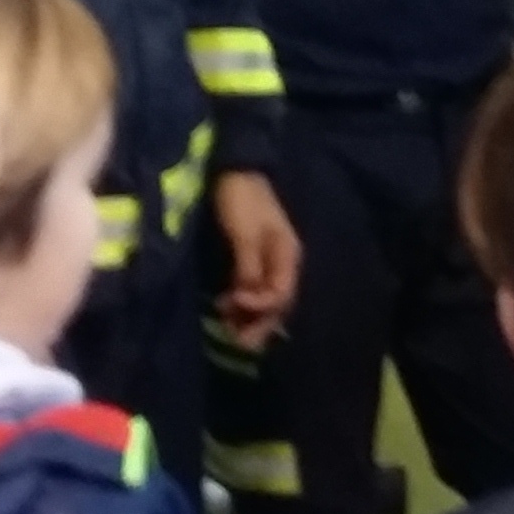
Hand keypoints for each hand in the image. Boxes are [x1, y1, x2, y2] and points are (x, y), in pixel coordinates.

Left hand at [213, 170, 299, 345]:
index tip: (233, 302)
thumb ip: (249, 267)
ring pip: (266, 301)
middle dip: (259, 324)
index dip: (260, 306)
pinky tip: (227, 308)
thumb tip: (251, 301)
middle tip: (238, 342)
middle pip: (278, 304)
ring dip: (249, 317)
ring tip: (228, 327)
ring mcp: (270, 263)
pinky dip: (242, 304)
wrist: (234, 172)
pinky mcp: (254, 261)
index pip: (281, 294)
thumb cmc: (241, 200)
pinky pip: (254, 291)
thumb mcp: (244, 233)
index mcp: (287, 255)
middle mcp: (284, 263)